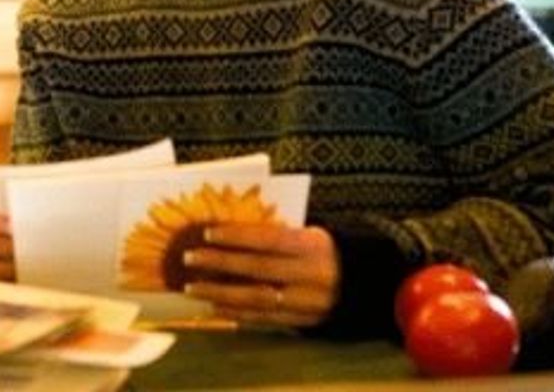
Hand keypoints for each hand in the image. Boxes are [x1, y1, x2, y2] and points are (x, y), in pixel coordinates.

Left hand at [182, 223, 339, 328]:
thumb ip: (277, 234)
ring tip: (192, 288)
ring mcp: (306, 302)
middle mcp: (309, 275)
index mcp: (312, 246)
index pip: (268, 239)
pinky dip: (237, 314)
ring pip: (257, 298)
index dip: (237, 236)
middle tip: (189, 257)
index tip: (207, 233)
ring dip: (220, 293)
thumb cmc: (324, 252)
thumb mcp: (310, 235)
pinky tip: (214, 307)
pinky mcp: (302, 322)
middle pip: (258, 268)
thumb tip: (230, 231)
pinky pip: (264, 319)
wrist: (363, 286)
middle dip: (220, 263)